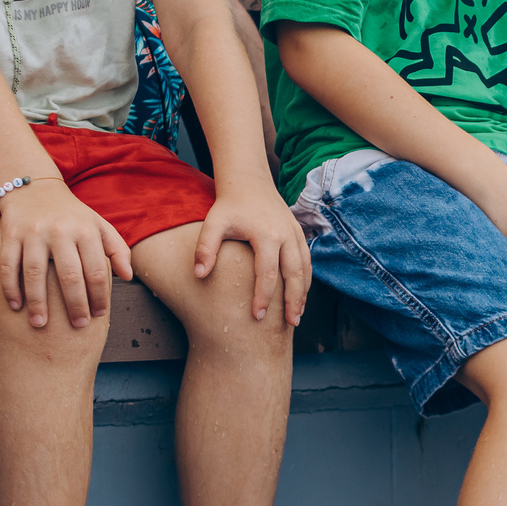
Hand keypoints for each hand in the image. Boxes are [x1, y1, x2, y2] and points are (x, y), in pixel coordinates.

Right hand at [0, 177, 131, 329]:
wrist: (34, 188)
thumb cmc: (72, 215)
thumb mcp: (99, 225)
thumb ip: (117, 249)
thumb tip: (128, 277)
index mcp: (86, 230)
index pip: (97, 270)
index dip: (99, 295)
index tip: (99, 315)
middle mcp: (60, 231)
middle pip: (69, 275)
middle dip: (75, 304)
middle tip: (78, 325)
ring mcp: (34, 233)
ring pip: (36, 273)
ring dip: (38, 302)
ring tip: (41, 324)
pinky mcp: (11, 234)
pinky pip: (8, 265)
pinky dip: (10, 287)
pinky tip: (15, 306)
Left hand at [193, 187, 311, 325]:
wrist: (249, 182)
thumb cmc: (229, 205)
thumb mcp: (213, 223)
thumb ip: (205, 248)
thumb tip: (199, 275)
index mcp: (266, 234)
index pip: (267, 273)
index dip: (263, 297)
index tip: (257, 317)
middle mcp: (286, 235)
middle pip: (295, 274)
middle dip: (293, 301)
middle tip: (290, 324)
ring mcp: (295, 234)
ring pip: (305, 269)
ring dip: (303, 293)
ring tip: (297, 316)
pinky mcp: (298, 234)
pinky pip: (307, 261)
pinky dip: (306, 280)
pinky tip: (300, 296)